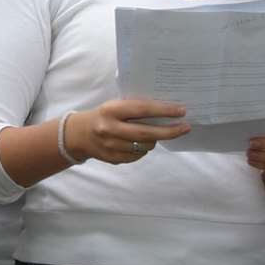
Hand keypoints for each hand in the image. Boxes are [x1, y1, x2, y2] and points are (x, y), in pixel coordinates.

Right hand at [69, 98, 188, 163]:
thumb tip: (165, 110)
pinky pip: (137, 156)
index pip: (142, 109)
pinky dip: (144, 149)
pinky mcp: (113, 159)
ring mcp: (111, 147)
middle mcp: (110, 129)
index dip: (163, 110)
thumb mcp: (115, 105)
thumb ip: (135, 108)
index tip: (181, 110)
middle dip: (169, 131)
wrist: (79, 134)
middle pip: (146, 133)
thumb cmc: (104, 115)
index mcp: (111, 110)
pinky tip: (141, 143)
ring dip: (155, 140)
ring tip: (157, 134)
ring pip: (144, 147)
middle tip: (185, 127)